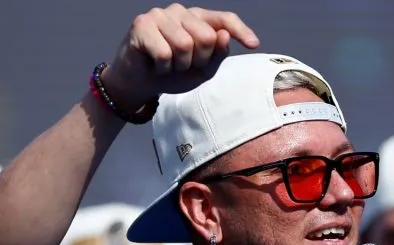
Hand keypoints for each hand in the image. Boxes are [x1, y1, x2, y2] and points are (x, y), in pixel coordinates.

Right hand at [102, 4, 259, 110]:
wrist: (140, 83)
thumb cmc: (172, 73)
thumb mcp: (202, 70)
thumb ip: (217, 55)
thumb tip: (223, 35)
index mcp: (198, 19)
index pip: (224, 19)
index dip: (240, 31)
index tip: (253, 44)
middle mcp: (181, 12)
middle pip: (207, 37)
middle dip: (199, 60)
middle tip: (184, 67)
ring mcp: (161, 15)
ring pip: (185, 45)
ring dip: (179, 66)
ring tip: (169, 66)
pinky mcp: (142, 24)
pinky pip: (164, 53)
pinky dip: (162, 68)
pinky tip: (155, 65)